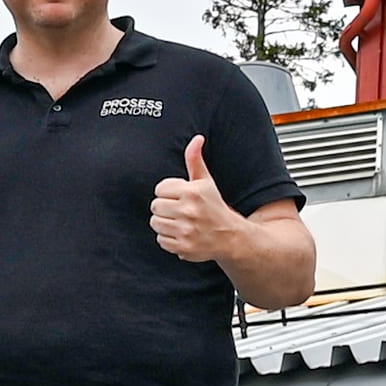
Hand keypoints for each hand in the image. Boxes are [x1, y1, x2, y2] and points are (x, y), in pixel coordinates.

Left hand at [151, 136, 240, 262]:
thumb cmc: (214, 206)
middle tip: (179, 211)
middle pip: (155, 206)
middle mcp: (189, 211)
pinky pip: (161, 240)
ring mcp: (186, 230)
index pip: (159, 189)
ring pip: (156, 223)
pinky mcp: (183, 247)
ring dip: (165, 223)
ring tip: (179, 223)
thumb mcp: (206, 181)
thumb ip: (195, 159)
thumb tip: (197, 138)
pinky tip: (181, 235)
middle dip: (165, 208)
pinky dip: (168, 239)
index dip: (168, 193)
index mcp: (192, 192)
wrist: (230, 236)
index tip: (179, 197)